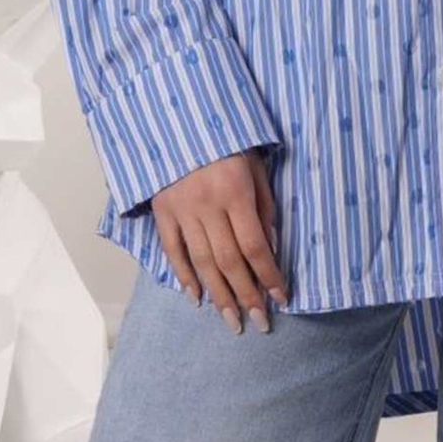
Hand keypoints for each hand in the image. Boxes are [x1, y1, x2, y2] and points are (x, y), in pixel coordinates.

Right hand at [151, 147, 288, 333]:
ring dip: (218, 296)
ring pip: (201, 262)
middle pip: (229, 261)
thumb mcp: (255, 164)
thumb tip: (271, 246)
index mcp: (235, 191)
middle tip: (259, 324)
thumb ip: (264, 205)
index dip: (269, 276)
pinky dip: (183, 276)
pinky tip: (196, 297)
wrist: (179, 117)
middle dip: (246, 296)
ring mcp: (182, 209)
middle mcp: (207, 204)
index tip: (281, 299)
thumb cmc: (227, 140)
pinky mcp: (162, 210)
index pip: (255, 246)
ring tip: (232, 321)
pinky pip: (172, 250)